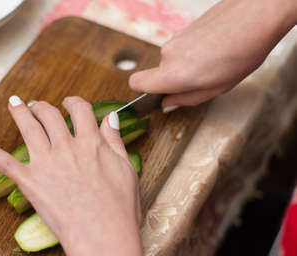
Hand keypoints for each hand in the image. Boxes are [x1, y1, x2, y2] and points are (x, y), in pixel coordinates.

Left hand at [0, 96, 149, 255]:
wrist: (102, 235)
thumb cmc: (118, 208)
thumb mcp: (125, 169)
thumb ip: (115, 141)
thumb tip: (110, 118)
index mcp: (91, 143)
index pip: (80, 111)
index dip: (74, 102)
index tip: (70, 102)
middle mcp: (66, 147)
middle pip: (50, 115)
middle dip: (42, 107)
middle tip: (37, 106)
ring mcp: (45, 163)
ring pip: (28, 128)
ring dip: (19, 112)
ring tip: (14, 103)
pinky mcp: (30, 181)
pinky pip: (5, 162)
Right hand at [129, 0, 296, 111]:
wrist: (257, 15)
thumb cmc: (242, 51)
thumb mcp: (216, 88)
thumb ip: (187, 99)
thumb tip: (168, 103)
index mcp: (172, 74)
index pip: (137, 83)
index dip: (144, 91)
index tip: (159, 95)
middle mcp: (168, 54)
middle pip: (160, 73)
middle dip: (176, 80)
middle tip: (203, 81)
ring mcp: (175, 38)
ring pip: (173, 60)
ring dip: (188, 65)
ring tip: (215, 63)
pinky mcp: (184, 28)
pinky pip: (183, 47)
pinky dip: (195, 52)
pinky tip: (216, 50)